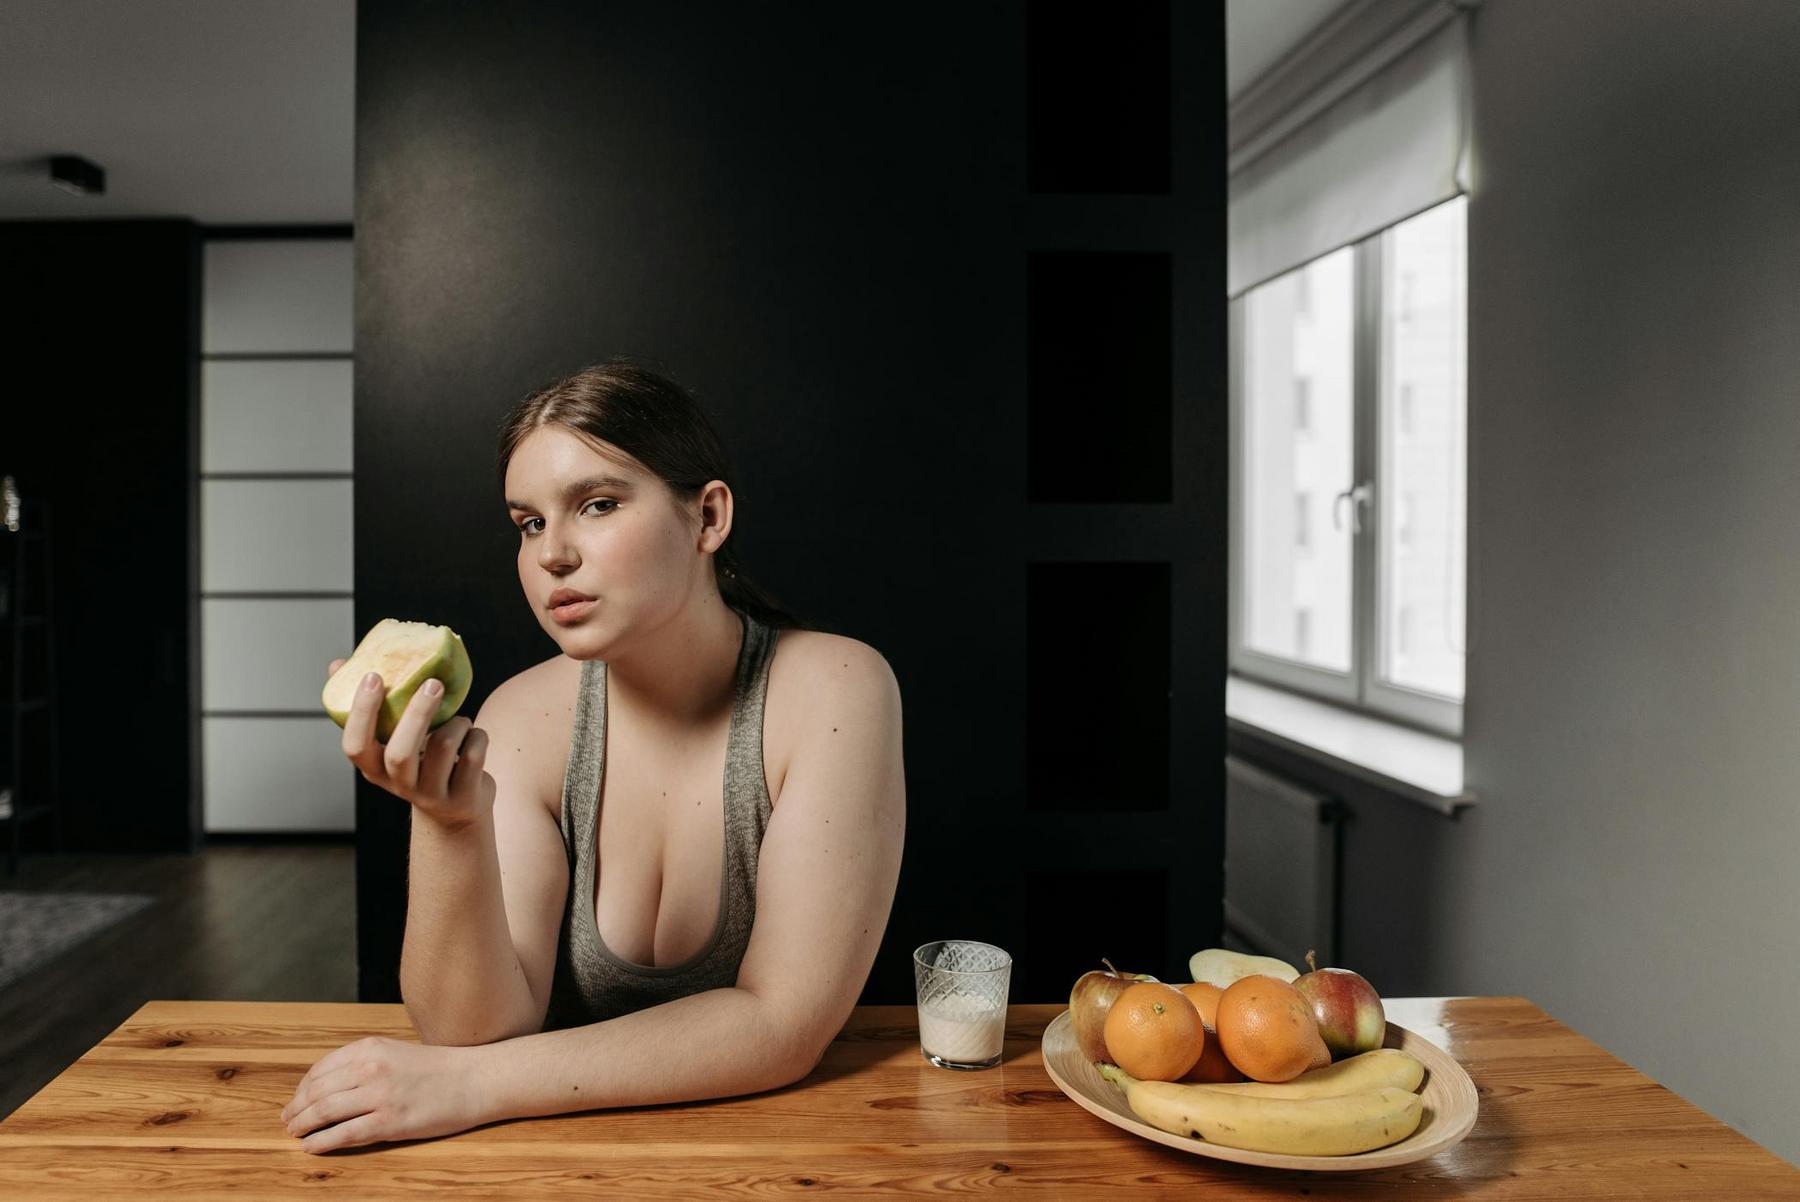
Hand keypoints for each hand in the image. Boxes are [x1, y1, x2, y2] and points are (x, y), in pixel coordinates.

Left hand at [281, 1035, 487, 1153]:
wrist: (476, 1079)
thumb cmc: (439, 1068)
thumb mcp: (395, 1053)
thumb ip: (364, 1063)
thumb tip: (329, 1085)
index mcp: (370, 1048)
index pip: (320, 1070)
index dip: (301, 1089)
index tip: (295, 1101)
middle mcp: (370, 1068)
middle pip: (316, 1092)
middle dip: (296, 1109)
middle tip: (288, 1121)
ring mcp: (379, 1096)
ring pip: (324, 1113)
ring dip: (303, 1126)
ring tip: (296, 1134)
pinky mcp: (389, 1122)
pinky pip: (343, 1135)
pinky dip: (321, 1143)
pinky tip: (312, 1147)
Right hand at [329, 656, 495, 828]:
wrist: (454, 810)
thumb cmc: (419, 762)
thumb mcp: (392, 741)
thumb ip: (369, 706)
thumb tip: (336, 665)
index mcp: (375, 768)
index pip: (355, 746)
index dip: (362, 711)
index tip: (374, 676)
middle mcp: (399, 785)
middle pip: (401, 753)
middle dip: (418, 714)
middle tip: (433, 683)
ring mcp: (431, 794)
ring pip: (443, 747)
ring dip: (457, 723)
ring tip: (460, 720)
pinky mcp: (462, 796)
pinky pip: (472, 755)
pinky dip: (477, 736)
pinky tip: (473, 736)